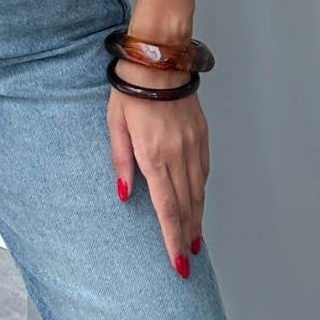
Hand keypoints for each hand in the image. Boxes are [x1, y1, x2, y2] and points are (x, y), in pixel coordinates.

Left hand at [108, 60, 208, 276]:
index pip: (167, 208)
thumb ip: (120, 160)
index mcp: (154, 155)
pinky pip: (204, 169)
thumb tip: (124, 193)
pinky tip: (198, 200)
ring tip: (195, 238)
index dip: (172, 238)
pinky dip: (202, 190)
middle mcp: (178, 154)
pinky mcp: (202, 133)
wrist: (159, 58)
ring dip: (198, 217)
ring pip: (199, 190)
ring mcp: (193, 143)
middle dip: (187, 234)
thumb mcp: (114, 124)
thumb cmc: (130, 88)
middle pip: (187, 205)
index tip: (178, 261)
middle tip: (189, 258)